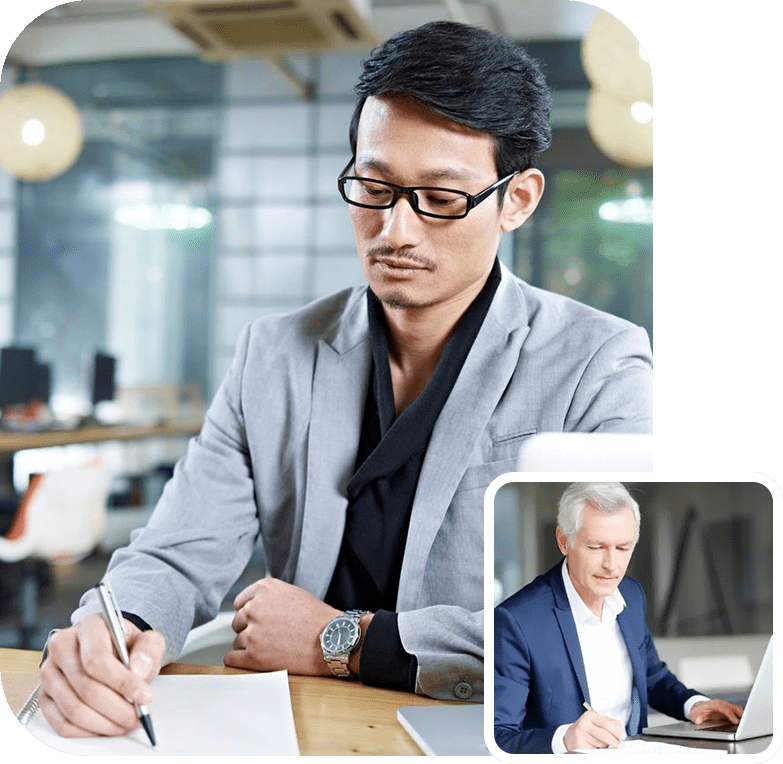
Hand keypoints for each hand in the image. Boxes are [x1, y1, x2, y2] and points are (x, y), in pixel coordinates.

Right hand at [38, 613, 164, 737]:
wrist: (110, 648)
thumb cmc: (126, 645)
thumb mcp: (147, 640)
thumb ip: (148, 650)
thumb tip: (138, 670)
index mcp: (89, 626)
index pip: (97, 659)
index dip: (122, 682)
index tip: (144, 697)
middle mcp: (62, 646)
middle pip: (85, 688)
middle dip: (117, 709)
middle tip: (138, 718)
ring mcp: (49, 672)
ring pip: (73, 709)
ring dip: (104, 723)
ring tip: (127, 723)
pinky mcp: (45, 695)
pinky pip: (62, 723)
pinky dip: (88, 731)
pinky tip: (108, 727)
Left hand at [225, 578, 342, 674]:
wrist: (332, 640)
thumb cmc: (316, 618)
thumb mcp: (292, 593)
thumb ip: (269, 597)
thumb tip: (251, 606)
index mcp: (264, 589)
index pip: (240, 602)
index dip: (251, 613)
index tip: (260, 621)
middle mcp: (254, 608)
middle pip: (238, 621)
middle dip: (250, 628)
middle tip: (269, 636)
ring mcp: (252, 633)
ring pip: (237, 641)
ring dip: (250, 646)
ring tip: (271, 648)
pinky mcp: (253, 656)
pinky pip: (232, 659)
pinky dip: (240, 661)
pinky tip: (253, 660)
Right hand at [563, 709, 625, 751]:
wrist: (570, 736)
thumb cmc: (586, 729)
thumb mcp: (596, 722)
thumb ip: (608, 722)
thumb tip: (619, 726)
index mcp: (589, 716)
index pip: (606, 723)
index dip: (616, 731)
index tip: (622, 737)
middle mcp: (584, 724)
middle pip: (604, 735)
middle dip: (614, 741)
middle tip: (618, 744)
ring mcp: (580, 735)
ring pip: (601, 744)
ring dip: (606, 746)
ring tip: (603, 744)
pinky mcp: (579, 746)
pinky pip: (595, 750)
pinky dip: (600, 750)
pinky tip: (598, 747)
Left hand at [689, 699, 742, 725]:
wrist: (697, 707)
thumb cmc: (697, 711)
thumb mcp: (694, 715)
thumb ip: (696, 718)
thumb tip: (698, 720)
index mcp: (713, 704)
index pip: (723, 708)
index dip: (730, 714)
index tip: (735, 722)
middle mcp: (720, 704)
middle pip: (733, 707)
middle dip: (740, 713)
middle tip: (747, 722)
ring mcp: (725, 707)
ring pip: (737, 709)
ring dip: (743, 715)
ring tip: (749, 723)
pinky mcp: (728, 711)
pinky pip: (737, 712)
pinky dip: (742, 717)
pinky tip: (746, 723)